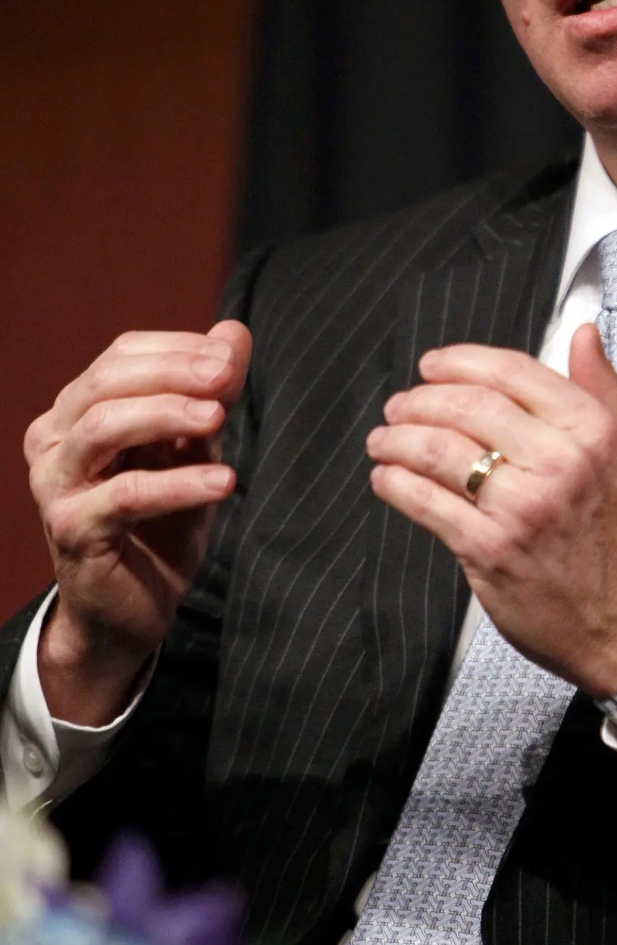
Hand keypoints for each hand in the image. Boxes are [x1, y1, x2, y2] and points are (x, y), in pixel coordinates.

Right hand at [23, 320, 251, 724]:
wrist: (129, 612)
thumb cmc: (159, 526)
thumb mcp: (192, 452)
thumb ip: (209, 395)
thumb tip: (234, 332)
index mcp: (76, 412)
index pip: (120, 357)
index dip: (177, 349)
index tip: (230, 355)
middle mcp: (53, 440)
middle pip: (108, 382)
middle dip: (174, 373)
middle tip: (227, 377)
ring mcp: (54, 484)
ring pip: (104, 426)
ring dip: (167, 415)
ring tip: (220, 420)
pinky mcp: (71, 529)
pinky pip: (125, 495)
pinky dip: (178, 484)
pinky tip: (224, 483)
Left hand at [366, 323, 616, 695]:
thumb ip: (608, 391)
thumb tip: (582, 336)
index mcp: (594, 430)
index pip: (511, 372)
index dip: (460, 361)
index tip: (433, 365)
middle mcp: (557, 462)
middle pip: (465, 405)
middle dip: (419, 398)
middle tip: (400, 405)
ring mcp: (520, 507)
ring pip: (437, 449)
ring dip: (397, 437)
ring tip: (383, 439)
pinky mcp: (489, 550)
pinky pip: (425, 503)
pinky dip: (395, 483)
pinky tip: (386, 477)